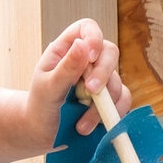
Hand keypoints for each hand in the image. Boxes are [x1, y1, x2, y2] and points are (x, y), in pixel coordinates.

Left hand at [28, 19, 128, 145]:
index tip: (91, 56)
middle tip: (91, 92)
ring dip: (102, 104)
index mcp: (66, 50)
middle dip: (103, 73)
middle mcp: (86, 61)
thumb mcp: (47, 87)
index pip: (87, 29)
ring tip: (81, 126)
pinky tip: (95, 127)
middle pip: (109, 52)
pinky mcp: (109, 99)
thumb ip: (66, 67)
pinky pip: (122, 100)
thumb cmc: (39, 107)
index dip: (94, 37)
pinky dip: (113, 114)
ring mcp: (100, 80)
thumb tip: (82, 44)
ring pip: (116, 81)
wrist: (42, 133)